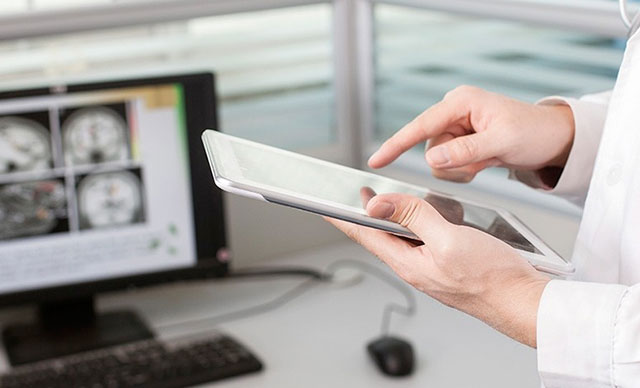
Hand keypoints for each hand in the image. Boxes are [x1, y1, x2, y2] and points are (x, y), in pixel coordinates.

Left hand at [326, 193, 550, 347]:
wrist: (523, 302)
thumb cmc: (492, 277)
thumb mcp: (448, 238)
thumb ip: (414, 217)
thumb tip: (379, 204)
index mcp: (408, 262)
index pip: (365, 235)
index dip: (343, 218)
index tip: (324, 205)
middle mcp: (415, 268)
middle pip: (381, 236)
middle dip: (366, 215)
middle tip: (356, 195)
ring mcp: (431, 269)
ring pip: (403, 238)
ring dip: (393, 218)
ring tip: (386, 201)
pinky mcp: (446, 267)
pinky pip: (422, 243)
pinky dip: (417, 225)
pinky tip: (427, 216)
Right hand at [368, 85, 574, 182]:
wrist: (553, 140)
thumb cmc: (533, 133)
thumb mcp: (502, 142)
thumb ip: (465, 151)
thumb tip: (431, 159)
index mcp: (461, 102)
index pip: (421, 126)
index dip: (397, 144)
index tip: (377, 159)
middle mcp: (454, 112)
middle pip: (430, 148)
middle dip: (453, 163)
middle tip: (482, 161)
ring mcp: (457, 127)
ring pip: (438, 160)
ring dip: (461, 169)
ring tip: (487, 160)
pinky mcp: (460, 141)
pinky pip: (449, 164)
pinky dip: (465, 170)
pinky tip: (485, 162)